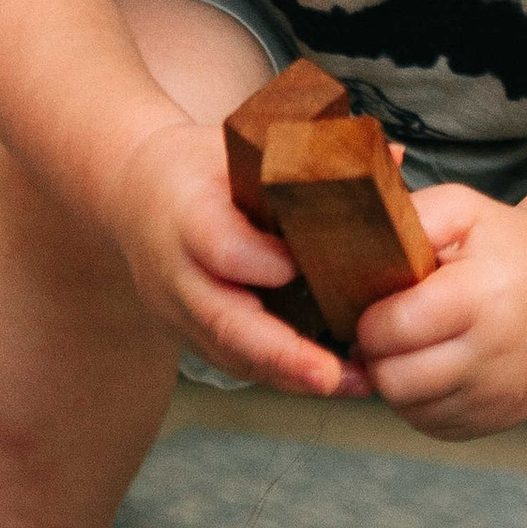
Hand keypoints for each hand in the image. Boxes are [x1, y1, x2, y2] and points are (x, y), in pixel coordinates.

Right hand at [107, 108, 361, 401]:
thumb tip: (396, 157)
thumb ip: (311, 154)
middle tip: (332, 375)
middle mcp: (176, 271)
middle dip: (281, 352)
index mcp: (186, 211)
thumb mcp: (240, 143)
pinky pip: (237, 363)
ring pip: (233, 354)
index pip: (217, 245)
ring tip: (358, 383)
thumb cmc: (198, 165)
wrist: (130, 194)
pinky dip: (286, 375)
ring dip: (294, 376)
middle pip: (223, 320)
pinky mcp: (189, 336)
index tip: (299, 267)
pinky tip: (339, 380)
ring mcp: (178, 311)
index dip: (256, 261)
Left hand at [353, 185, 526, 440]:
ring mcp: (501, 393)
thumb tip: (360, 244)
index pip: (398, 328)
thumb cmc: (507, 246)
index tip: (373, 308)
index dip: (370, 320)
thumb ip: (413, 218)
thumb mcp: (463, 209)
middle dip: (376, 356)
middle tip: (383, 332)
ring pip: (410, 409)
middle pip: (397, 379)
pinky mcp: (501, 419)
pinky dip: (419, 403)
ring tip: (406, 348)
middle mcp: (497, 352)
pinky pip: (434, 426)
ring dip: (394, 381)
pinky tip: (430, 369)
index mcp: (484, 294)